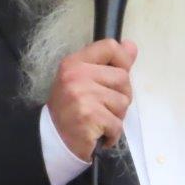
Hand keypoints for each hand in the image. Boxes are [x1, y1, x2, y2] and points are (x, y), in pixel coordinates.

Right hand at [47, 39, 136, 160]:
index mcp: (75, 62)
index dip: (123, 59)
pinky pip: (117, 124)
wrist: (53, 138)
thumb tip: (131, 46)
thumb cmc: (71, 107)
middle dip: (121, 95)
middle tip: (104, 106)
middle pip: (123, 77)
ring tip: (99, 119)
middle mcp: (77, 76)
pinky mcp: (89, 117)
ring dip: (116, 116)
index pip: (110, 47)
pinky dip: (112, 133)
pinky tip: (99, 133)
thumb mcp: (84, 78)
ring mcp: (83, 96)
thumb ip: (108, 63)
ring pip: (123, 102)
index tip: (121, 72)